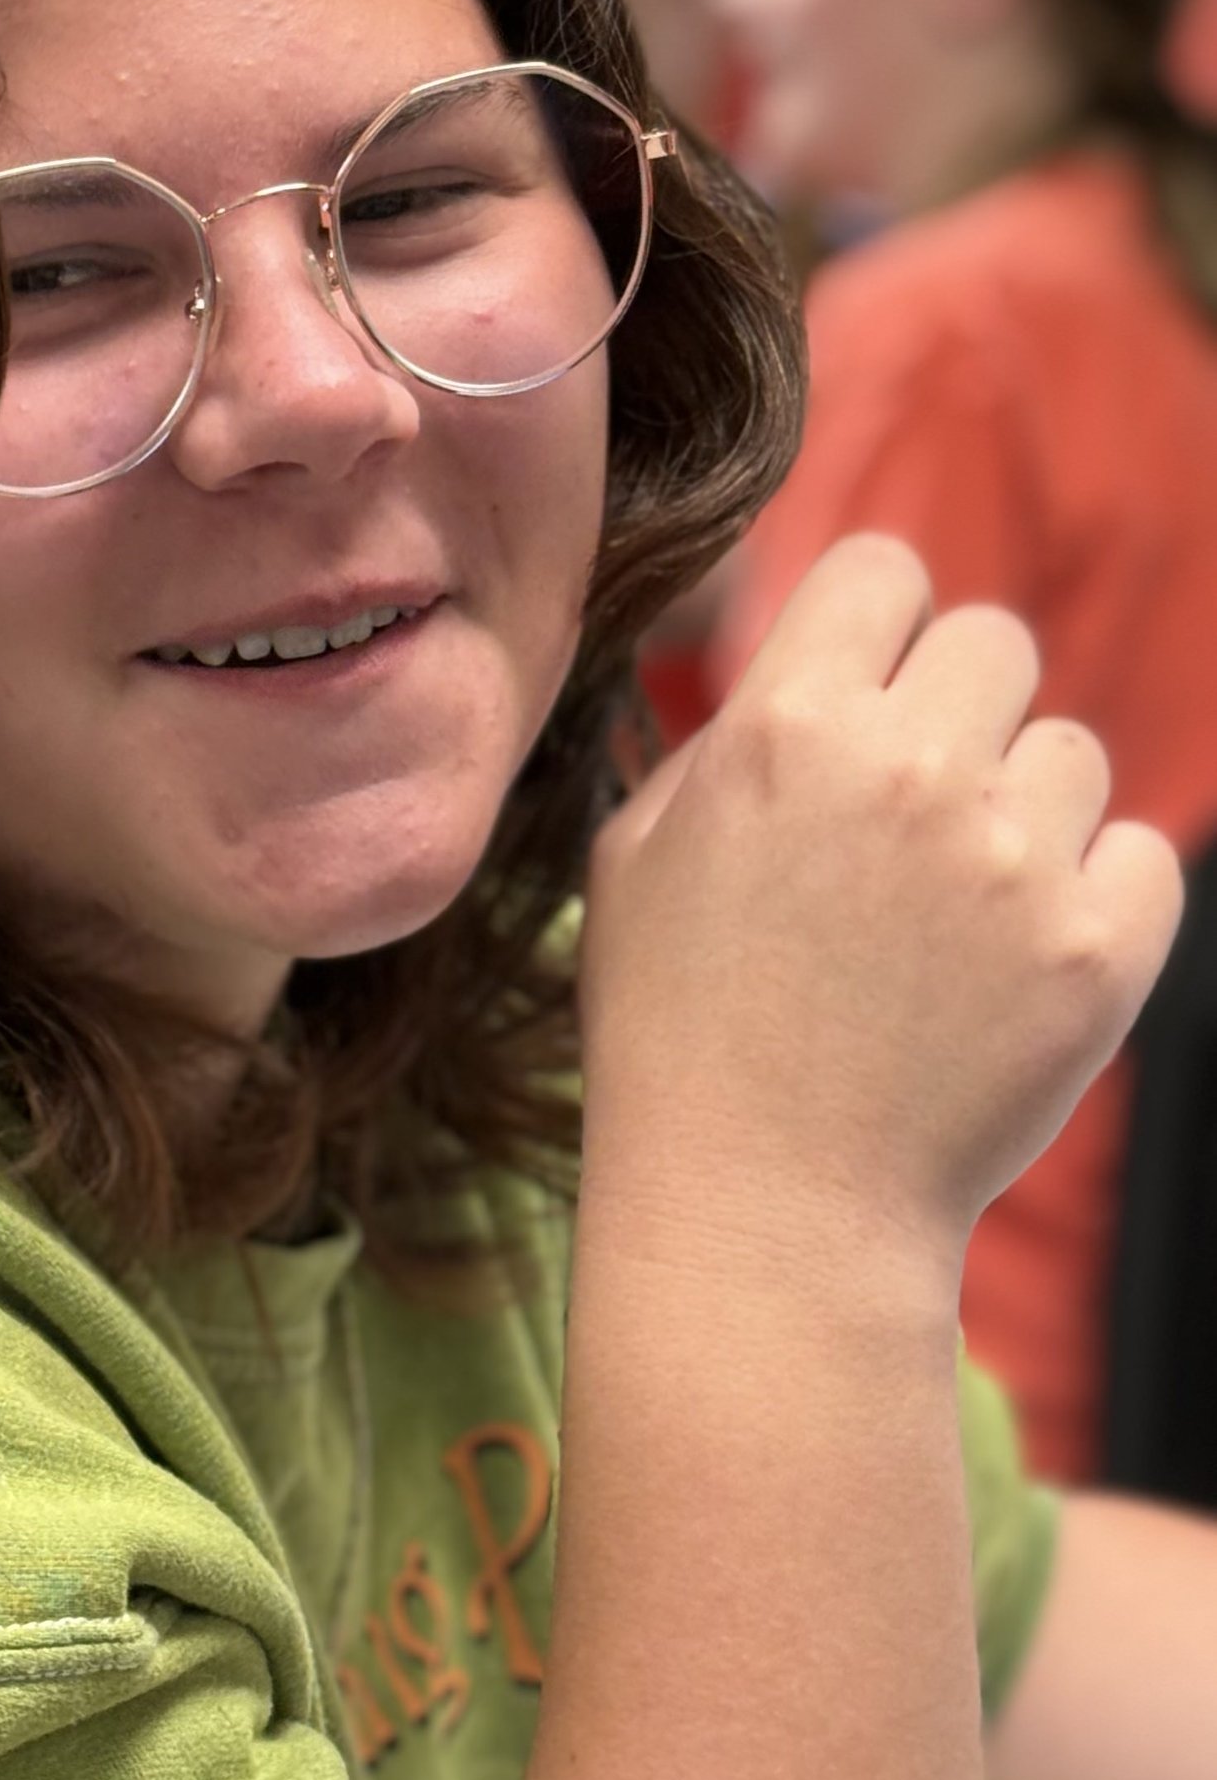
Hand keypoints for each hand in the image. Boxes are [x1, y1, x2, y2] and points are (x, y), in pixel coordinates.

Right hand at [582, 531, 1180, 1261]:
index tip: (867, 693)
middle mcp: (910, 768)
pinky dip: (1092, 899)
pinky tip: (1017, 958)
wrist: (766, 1211)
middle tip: (917, 810)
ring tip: (955, 911)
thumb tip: (811, 665)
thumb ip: (728, 735)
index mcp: (787, 724)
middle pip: (994, 641)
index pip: (885, 568)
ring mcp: (1014, 859)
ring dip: (1026, 812)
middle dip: (959, 710)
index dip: (876, 626)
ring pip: (1072, 754)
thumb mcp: (638, 853)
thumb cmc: (679, 1029)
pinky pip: (1141, 856)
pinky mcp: (1098, 950)